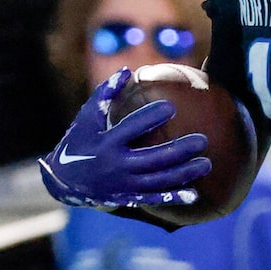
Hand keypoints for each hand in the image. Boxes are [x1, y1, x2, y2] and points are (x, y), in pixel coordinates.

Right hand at [38, 68, 210, 209]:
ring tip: (206, 163)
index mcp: (105, 142)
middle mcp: (115, 165)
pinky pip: (153, 198)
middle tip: (203, 140)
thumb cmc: (79, 141)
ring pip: (158, 181)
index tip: (172, 107)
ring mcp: (122, 185)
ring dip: (184, 173)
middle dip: (179, 150)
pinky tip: (194, 194)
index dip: (150, 117)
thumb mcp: (86, 118)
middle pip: (153, 158)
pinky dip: (174, 197)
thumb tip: (126, 71)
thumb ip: (105, 95)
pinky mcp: (127, 198)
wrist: (64, 181)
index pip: (130, 127)